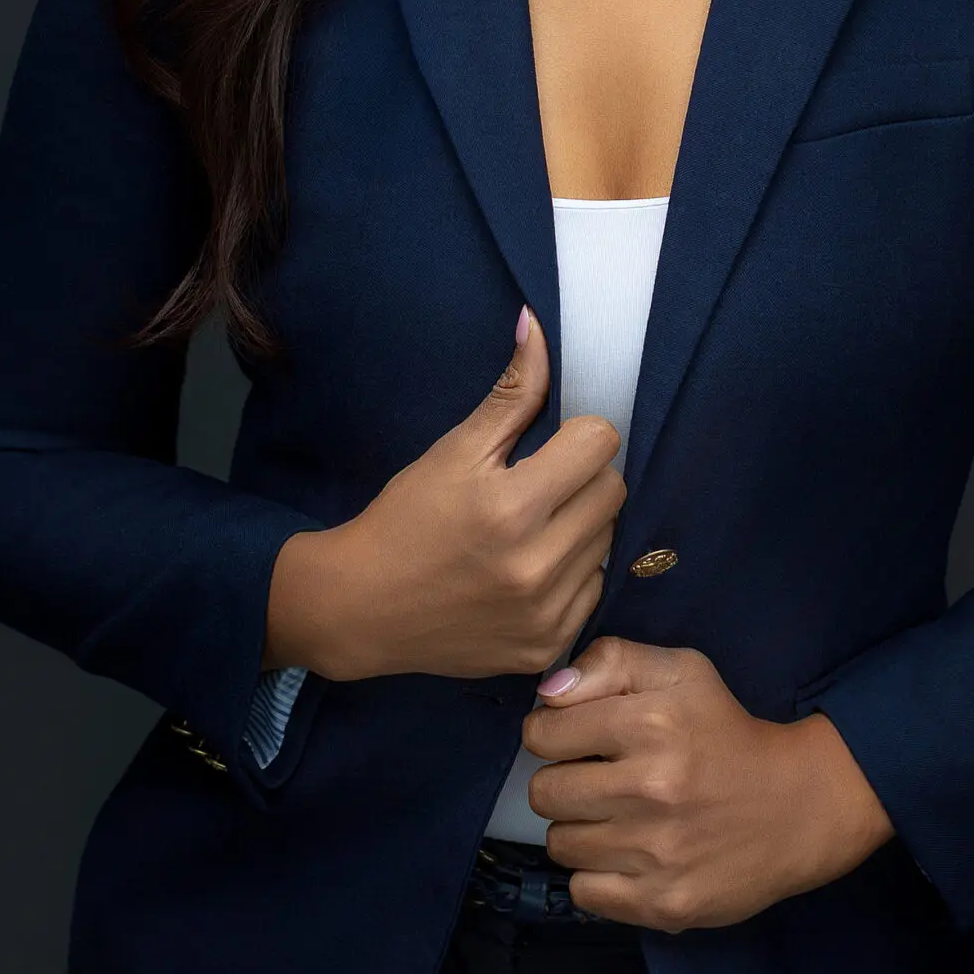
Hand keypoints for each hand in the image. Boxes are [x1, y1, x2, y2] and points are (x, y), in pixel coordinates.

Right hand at [263, 308, 625, 680]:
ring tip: (533, 527)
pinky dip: (573, 573)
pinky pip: (595, 591)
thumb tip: (537, 326)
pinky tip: (531, 567)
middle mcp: (535, 565)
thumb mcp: (454, 451)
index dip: (577, 434)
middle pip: (613, 491)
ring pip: (609, 541)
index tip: (548, 445)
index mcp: (511, 507)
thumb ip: (510, 393)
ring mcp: (545, 613)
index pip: (600, 443)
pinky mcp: (547, 647)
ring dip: (582, 525)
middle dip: (583, 477)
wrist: (360, 608)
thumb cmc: (405, 519)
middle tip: (540, 484)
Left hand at [522, 636, 893, 929]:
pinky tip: (628, 856)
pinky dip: (597, 876)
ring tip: (618, 817)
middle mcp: (650, 789)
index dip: (553, 732)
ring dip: (580, 829)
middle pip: (544, 793)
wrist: (799, 806)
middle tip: (598, 781)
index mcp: (651, 724)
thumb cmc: (727, 731)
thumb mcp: (682, 671)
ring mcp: (656, 854)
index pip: (542, 733)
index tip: (578, 739)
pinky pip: (583, 892)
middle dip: (563, 782)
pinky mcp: (664, 904)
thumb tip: (548, 693)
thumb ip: (611, 661)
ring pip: (560, 844)